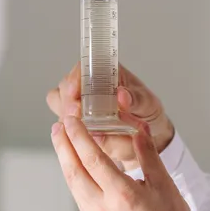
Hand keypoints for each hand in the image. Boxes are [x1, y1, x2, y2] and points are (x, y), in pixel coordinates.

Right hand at [45, 63, 174, 172]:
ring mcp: (80, 107)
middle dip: (66, 104)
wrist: (148, 136)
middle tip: (76, 115)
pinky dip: (73, 136)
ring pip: (60, 110)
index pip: (81, 69)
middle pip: (63, 90)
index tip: (74, 93)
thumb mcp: (148, 104)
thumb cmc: (147, 113)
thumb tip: (122, 96)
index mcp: (105, 73)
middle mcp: (87, 88)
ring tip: (84, 130)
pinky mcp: (78, 126)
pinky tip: (86, 140)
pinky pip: (67, 130)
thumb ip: (136, 99)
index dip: (74, 80)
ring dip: (68, 120)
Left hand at [51, 111, 196, 210]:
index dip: (78, 136)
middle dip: (63, 146)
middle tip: (58, 126)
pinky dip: (75, 179)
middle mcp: (105, 209)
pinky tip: (76, 169)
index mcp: (123, 195)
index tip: (70, 120)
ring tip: (62, 143)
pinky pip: (80, 199)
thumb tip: (139, 128)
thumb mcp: (164, 184)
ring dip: (66, 162)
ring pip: (74, 186)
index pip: (92, 158)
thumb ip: (148, 154)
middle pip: (74, 172)